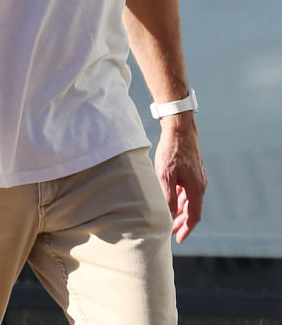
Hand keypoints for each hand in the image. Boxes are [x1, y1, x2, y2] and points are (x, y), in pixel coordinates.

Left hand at [154, 113, 206, 242]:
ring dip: (179, 209)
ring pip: (188, 199)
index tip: (178, 239)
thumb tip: (167, 216)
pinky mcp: (191, 170)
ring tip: (167, 218)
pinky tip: (169, 199)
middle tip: (169, 231)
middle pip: (191, 209)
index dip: (186, 229)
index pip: (194, 216)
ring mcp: (197, 177)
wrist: (179, 127)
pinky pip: (186, 189)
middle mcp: (200, 185)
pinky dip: (179, 198)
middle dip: (181, 222)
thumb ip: (167, 196)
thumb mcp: (165, 175)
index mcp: (196, 188)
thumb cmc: (172, 150)